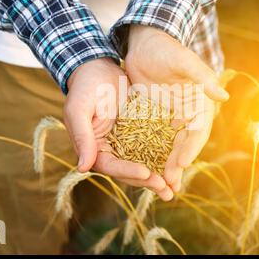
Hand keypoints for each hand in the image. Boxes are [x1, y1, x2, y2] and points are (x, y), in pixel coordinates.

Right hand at [64, 58, 173, 200]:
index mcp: (93, 149)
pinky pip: (152, 147)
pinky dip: (164, 157)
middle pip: (129, 171)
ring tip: (174, 188)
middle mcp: (110, 150)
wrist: (99, 68)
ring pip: (143, 163)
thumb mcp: (79, 110)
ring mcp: (126, 143)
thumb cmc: (85, 87)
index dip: (127, 172)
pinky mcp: (139, 132)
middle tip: (166, 190)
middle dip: (147, 181)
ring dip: (158, 176)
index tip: (145, 173)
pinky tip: (179, 165)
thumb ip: (83, 137)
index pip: (110, 166)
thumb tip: (83, 168)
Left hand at [126, 25, 228, 192]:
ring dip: (167, 166)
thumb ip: (201, 77)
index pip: (197, 131)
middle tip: (169, 184)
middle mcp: (186, 115)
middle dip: (178, 165)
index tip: (182, 164)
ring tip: (160, 185)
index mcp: (198, 104)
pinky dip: (152, 155)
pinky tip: (145, 168)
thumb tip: (223, 96)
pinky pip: (154, 141)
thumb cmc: (166, 50)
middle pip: (185, 145)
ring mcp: (170, 119)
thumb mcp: (183, 61)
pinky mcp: (154, 119)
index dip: (191, 148)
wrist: (145, 45)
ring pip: (171, 147)